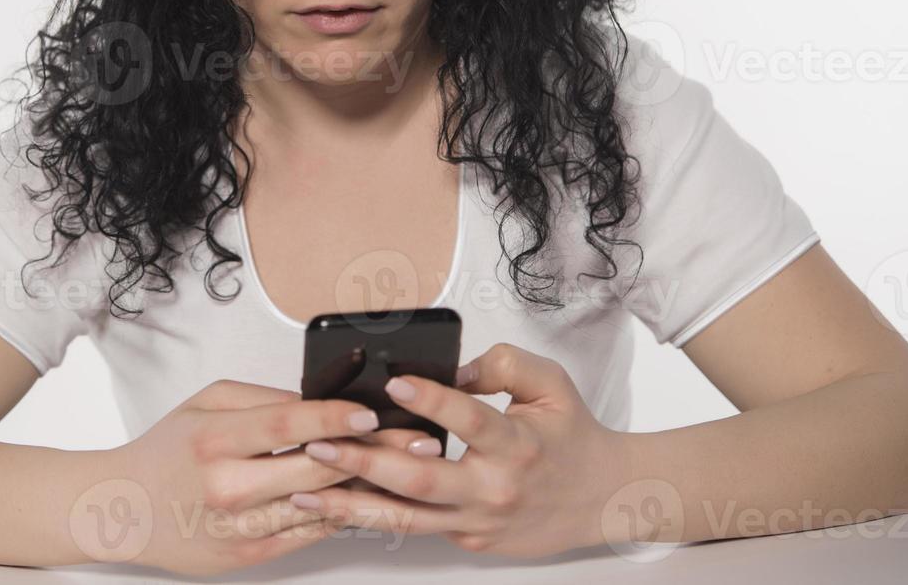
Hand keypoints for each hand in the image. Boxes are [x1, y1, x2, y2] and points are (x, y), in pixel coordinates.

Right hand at [94, 379, 431, 574]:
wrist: (124, 510)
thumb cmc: (168, 450)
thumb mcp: (206, 403)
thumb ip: (262, 399)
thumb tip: (319, 402)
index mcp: (215, 439)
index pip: (288, 425)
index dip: (335, 418)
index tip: (373, 411)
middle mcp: (228, 487)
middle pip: (316, 469)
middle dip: (375, 452)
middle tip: (421, 438)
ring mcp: (240, 528)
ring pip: (320, 506)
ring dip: (370, 486)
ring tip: (414, 469)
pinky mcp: (250, 556)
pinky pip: (308, 532)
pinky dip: (343, 513)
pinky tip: (374, 498)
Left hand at [283, 342, 629, 556]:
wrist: (601, 499)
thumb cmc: (571, 435)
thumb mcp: (549, 385)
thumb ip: (502, 365)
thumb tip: (450, 370)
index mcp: (517, 444)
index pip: (469, 420)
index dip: (431, 400)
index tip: (394, 380)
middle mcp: (494, 489)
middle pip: (421, 479)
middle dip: (364, 462)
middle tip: (321, 444)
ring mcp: (478, 522)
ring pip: (407, 518)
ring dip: (352, 505)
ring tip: (305, 492)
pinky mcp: (468, 541)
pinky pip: (416, 526)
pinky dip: (375, 516)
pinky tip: (337, 505)